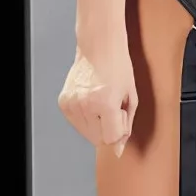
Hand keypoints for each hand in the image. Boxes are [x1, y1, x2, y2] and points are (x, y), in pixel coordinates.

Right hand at [58, 40, 137, 156]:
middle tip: (112, 105)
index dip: (120, 129)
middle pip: (98, 140)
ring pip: (87, 134)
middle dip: (108, 128)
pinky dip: (86, 117)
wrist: (99, 45)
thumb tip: (118, 150)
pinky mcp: (63, 102)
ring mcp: (71, 103)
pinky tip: (92, 100)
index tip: (121, 113)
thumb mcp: (131, 96)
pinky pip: (77, 123)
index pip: (112, 139)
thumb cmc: (119, 67)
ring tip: (102, 101)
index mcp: (104, 102)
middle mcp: (85, 105)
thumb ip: (126, 125)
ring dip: (97, 124)